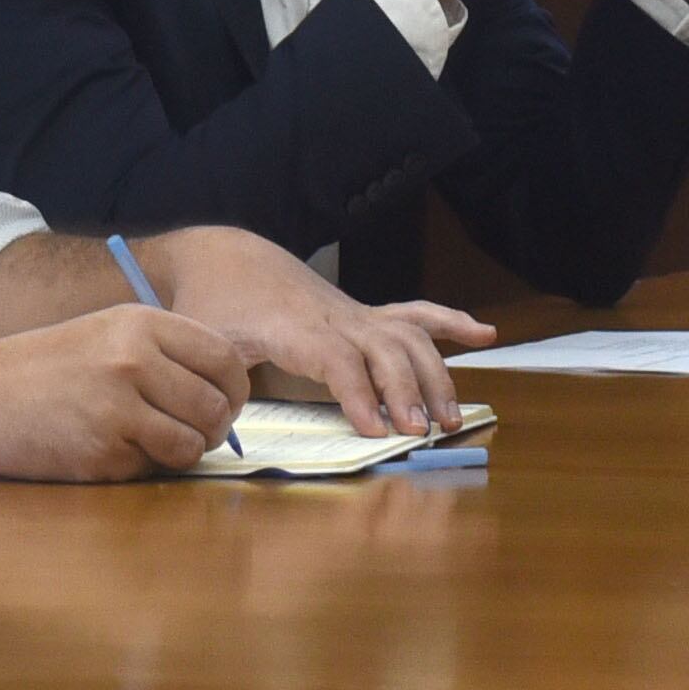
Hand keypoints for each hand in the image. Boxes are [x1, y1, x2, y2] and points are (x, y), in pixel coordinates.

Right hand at [0, 301, 251, 477]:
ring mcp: (118, 408)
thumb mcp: (106, 333)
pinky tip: (108, 448)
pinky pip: (152, 468)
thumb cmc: (45, 368)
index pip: (225, 359)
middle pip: (215, 406)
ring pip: (192, 444)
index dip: (233, 389)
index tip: (222, 402)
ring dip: (181, 452)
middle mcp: (134, 361)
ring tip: (151, 442)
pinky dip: (139, 466)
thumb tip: (223, 391)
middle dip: (211, 428)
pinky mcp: (102, 453)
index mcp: (141, 324)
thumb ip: (164, 353)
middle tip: (191, 432)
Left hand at [132, 223, 497, 437]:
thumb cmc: (212, 304)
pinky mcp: (363, 312)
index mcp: (293, 328)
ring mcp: (354, 313)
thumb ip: (215, 376)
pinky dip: (450, 322)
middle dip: (406, 391)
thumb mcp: (203, 340)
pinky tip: (484, 335)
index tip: (375, 429)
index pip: (336, 360)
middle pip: (384, 350)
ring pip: (408, 337)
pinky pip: (414, 312)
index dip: (358, 393)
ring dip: (435, 375)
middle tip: (420, 432)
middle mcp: (334, 318)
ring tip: (452, 416)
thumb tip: (226, 416)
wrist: (224, 257)